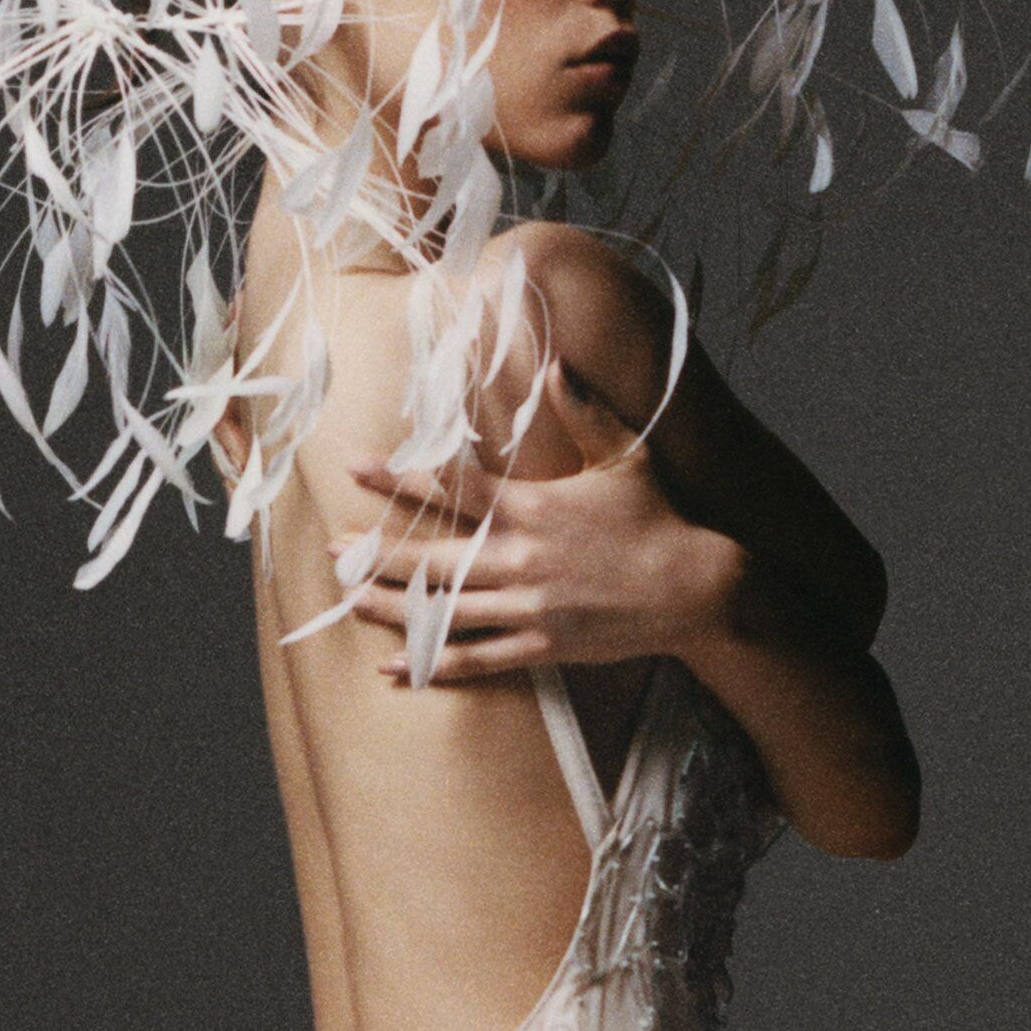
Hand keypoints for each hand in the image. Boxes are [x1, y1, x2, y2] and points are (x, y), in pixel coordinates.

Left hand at [343, 438, 743, 680]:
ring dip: (392, 606)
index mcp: (534, 508)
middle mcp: (523, 560)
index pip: (453, 489)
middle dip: (379, 550)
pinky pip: (475, 659)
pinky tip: (391, 668)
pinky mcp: (542, 647)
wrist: (695, 589)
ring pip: (444, 611)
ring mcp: (530, 608)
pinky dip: (430, 665)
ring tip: (348, 598)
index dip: (400, 477)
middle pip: (434, 556)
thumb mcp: (624, 454)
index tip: (357, 467)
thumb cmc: (658, 517)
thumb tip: (556, 361)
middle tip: (334, 546)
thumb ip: (584, 409)